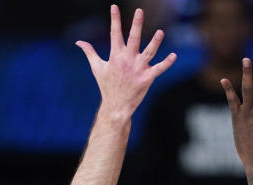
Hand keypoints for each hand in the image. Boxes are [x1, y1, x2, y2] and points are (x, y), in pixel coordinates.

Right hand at [76, 5, 175, 119]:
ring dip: (155, 42)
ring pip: (149, 52)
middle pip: (133, 39)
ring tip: (160, 32)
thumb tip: (79, 42)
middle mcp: (127, 60)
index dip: (115, 19)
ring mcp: (138, 69)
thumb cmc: (107, 86)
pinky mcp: (147, 78)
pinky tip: (173, 55)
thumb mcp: (97, 68)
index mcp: (115, 56)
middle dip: (136, 25)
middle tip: (139, 11)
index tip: (114, 6)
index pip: (115, 34)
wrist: (116, 106)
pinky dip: (167, 63)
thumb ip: (90, 52)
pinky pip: (159, 69)